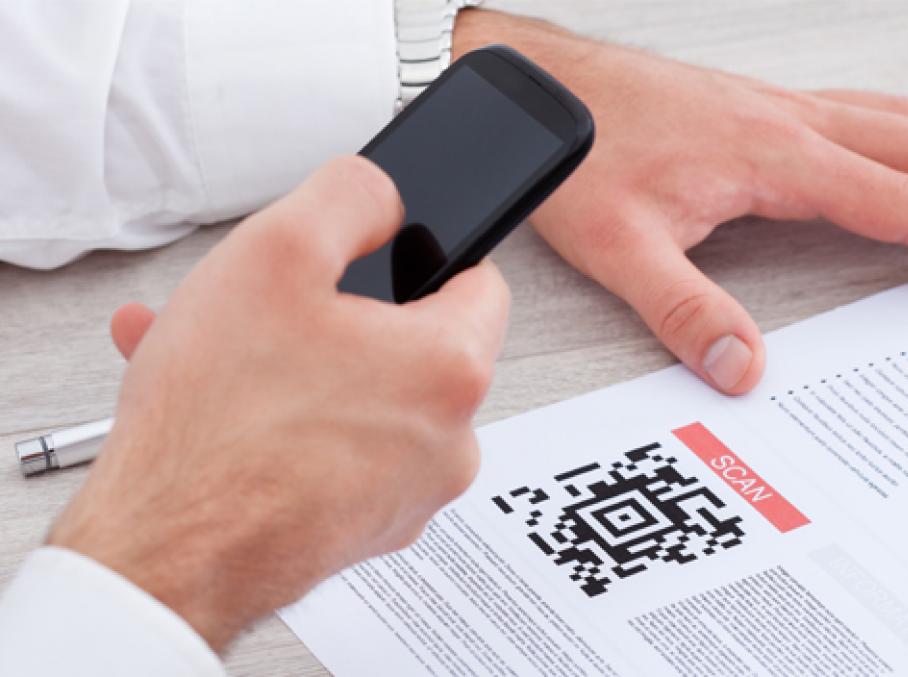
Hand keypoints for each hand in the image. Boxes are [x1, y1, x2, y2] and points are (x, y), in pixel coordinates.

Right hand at [48, 157, 510, 650]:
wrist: (162, 557)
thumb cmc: (217, 428)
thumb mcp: (275, 252)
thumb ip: (349, 195)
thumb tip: (383, 196)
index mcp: (451, 369)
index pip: (483, 281)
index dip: (427, 254)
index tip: (385, 254)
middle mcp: (451, 442)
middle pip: (417, 343)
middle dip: (344, 315)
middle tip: (279, 309)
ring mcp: (410, 494)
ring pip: (371, 398)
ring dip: (305, 367)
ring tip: (227, 358)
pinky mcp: (367, 528)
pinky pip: (345, 450)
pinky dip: (296, 423)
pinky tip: (229, 409)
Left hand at [455, 11, 907, 394]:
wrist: (541, 88)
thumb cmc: (578, 150)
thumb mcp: (619, 244)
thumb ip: (683, 309)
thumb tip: (744, 368)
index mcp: (772, 156)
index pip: (899, 200)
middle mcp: (791, 123)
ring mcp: (783, 110)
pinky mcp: (765, 110)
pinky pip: (870, 114)